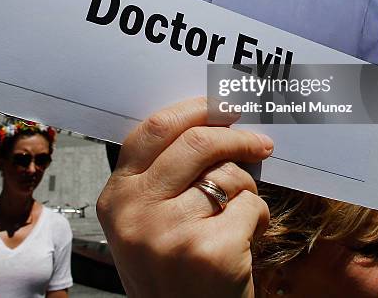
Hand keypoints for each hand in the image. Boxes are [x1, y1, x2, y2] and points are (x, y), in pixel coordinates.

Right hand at [96, 97, 272, 297]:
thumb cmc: (170, 270)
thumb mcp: (144, 221)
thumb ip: (161, 177)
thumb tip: (208, 123)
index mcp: (117, 196)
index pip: (156, 129)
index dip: (195, 110)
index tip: (223, 106)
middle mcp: (136, 212)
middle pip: (197, 142)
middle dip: (236, 137)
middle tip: (260, 143)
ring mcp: (170, 232)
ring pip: (229, 176)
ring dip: (245, 191)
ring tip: (236, 215)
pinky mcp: (208, 251)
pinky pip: (250, 207)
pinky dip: (258, 218)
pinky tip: (245, 239)